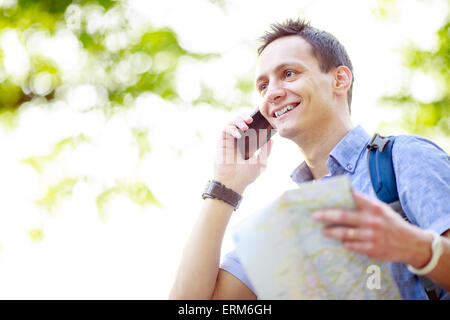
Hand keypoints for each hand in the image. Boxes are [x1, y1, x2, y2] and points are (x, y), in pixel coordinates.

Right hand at [213, 111, 273, 193]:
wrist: (234, 183)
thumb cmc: (246, 175)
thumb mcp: (261, 162)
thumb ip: (266, 151)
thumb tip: (272, 140)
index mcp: (246, 144)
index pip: (248, 127)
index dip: (252, 120)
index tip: (259, 116)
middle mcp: (237, 140)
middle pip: (238, 121)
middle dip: (244, 116)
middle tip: (251, 118)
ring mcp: (228, 141)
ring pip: (231, 122)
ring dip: (238, 120)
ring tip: (245, 124)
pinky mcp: (221, 142)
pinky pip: (225, 129)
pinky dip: (232, 128)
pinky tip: (239, 134)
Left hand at [312, 190, 430, 264]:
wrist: (411, 243)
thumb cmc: (390, 222)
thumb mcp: (380, 208)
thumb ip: (363, 202)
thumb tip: (342, 194)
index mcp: (373, 207)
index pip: (351, 198)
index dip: (335, 196)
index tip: (321, 196)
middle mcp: (372, 220)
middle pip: (344, 216)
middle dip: (326, 215)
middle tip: (313, 215)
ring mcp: (372, 236)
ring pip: (345, 233)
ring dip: (331, 232)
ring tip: (323, 231)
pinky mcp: (372, 249)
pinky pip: (352, 246)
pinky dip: (344, 244)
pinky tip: (338, 242)